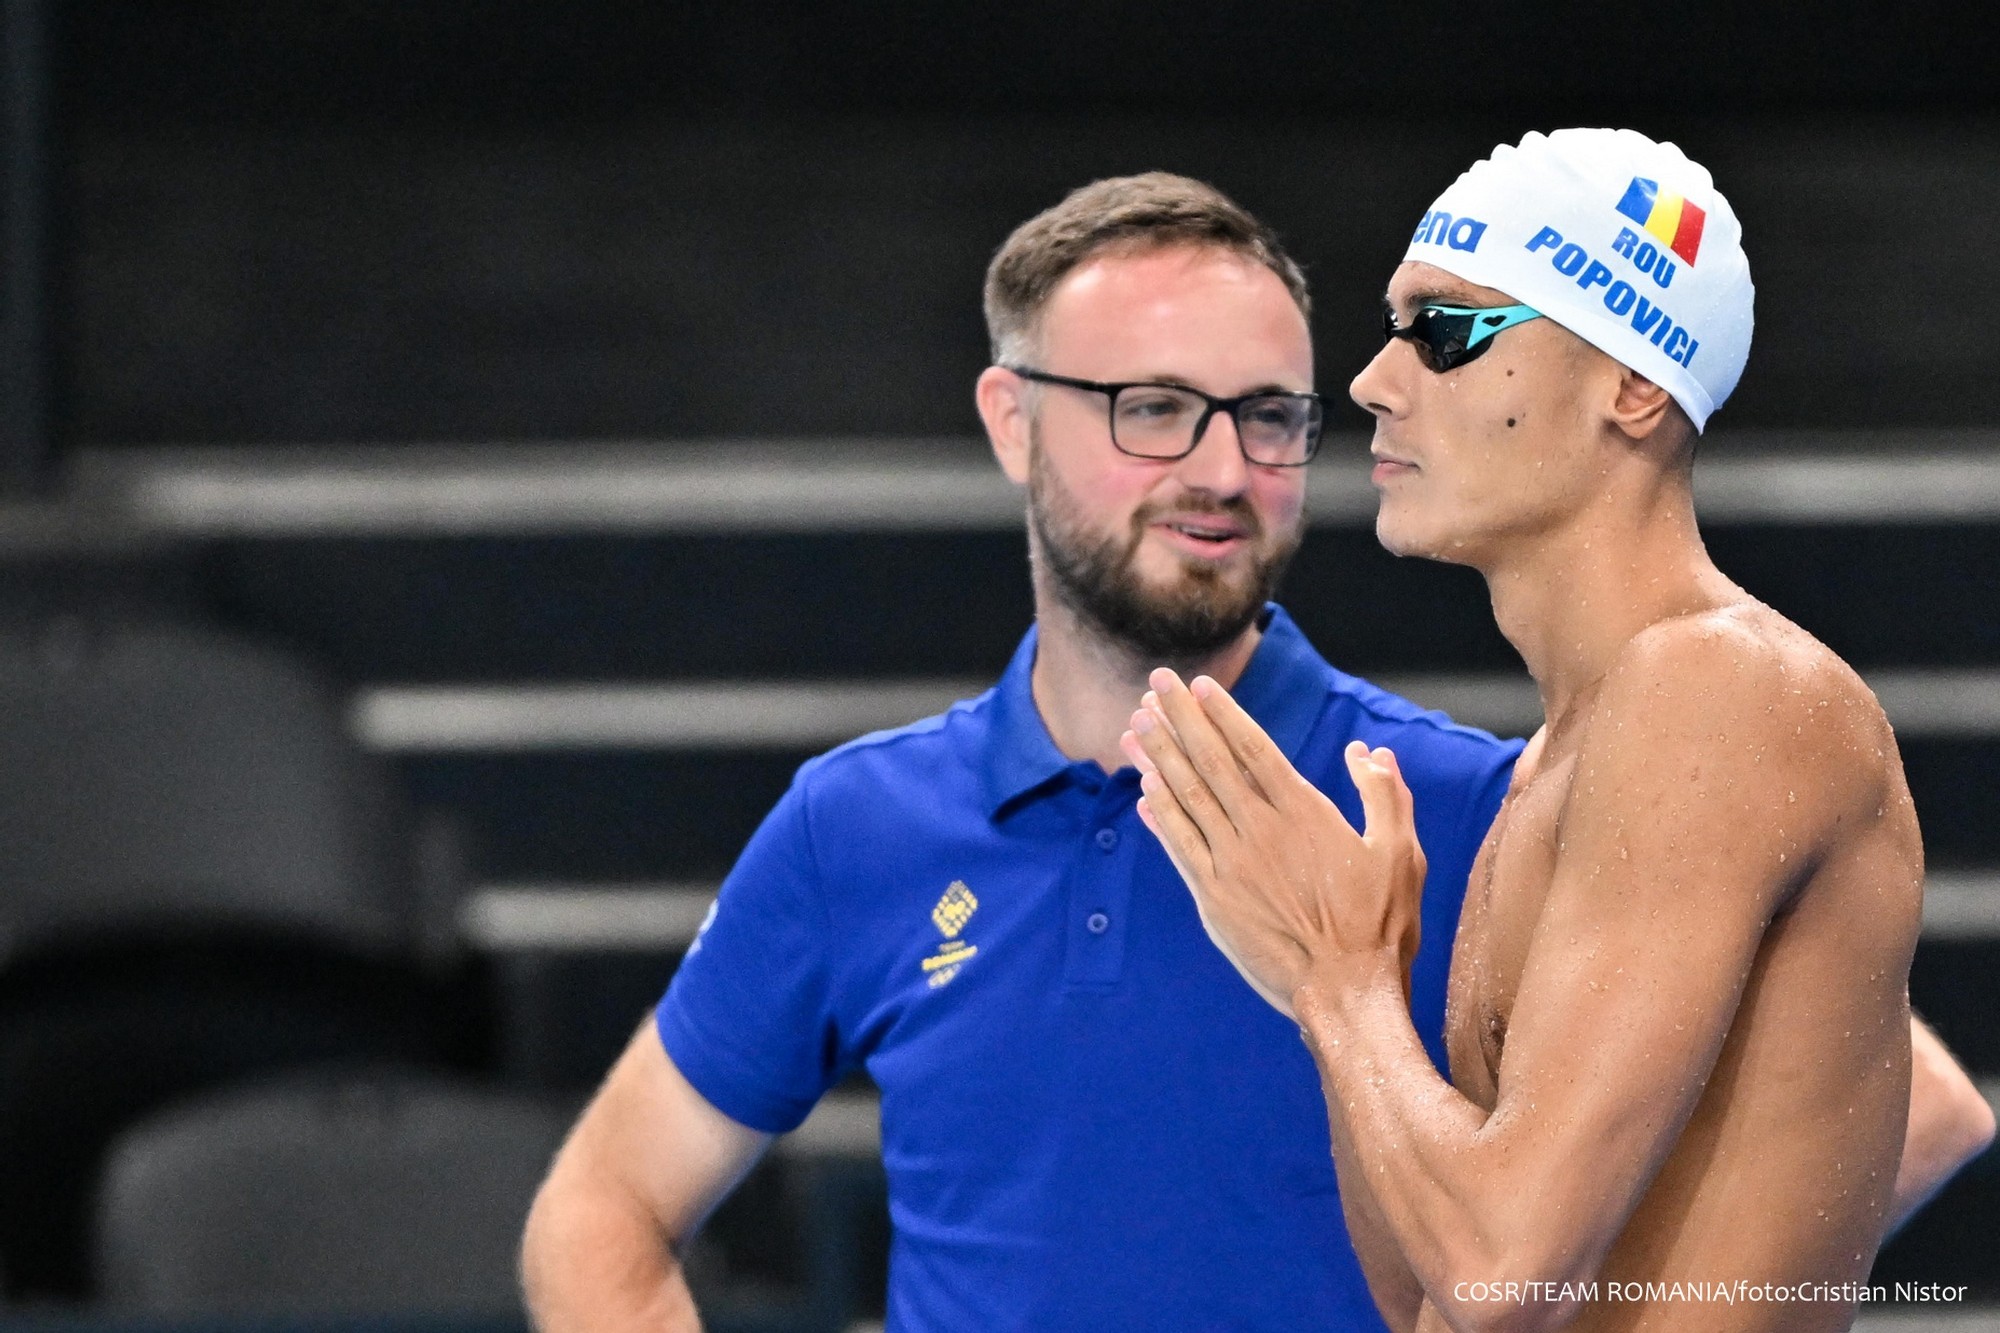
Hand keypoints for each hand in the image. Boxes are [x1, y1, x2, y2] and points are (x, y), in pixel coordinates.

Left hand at [1121, 668, 1426, 1017]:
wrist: (1345, 993)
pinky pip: (1179, 846)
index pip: (1253, 748)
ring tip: (1135, 724)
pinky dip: (1160, 815)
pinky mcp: (1214, 900)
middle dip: (1179, 719)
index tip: (1197, 686)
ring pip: (1186, 798)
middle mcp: (1260, 832)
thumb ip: (1385, 797)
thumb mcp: (1401, 854)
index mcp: (1305, 813)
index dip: (1222, 713)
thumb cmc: (1382, 926)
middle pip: (1210, 762)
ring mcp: (1232, 865)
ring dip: (1157, 757)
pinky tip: (1142, 789)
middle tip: (1153, 683)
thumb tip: (1369, 753)